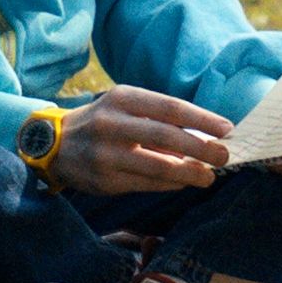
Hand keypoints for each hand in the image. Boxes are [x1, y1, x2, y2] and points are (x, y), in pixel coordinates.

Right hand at [50, 86, 233, 194]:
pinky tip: (184, 182)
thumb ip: (159, 119)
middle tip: (224, 156)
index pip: (170, 107)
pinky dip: (170, 183)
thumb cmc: (104, 122)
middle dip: (201, 147)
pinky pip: (146, 184)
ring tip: (209, 176)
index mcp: (122, 98)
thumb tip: (205, 136)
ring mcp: (106, 154)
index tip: (227, 129)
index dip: (202, 119)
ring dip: (189, 173)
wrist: (54, 145)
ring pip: (157, 165)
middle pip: (166, 136)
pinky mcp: (104, 180)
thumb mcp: (125, 108)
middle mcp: (112, 124)